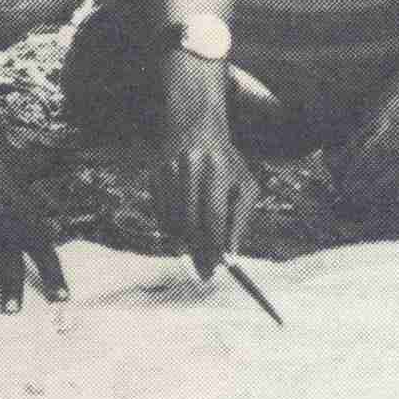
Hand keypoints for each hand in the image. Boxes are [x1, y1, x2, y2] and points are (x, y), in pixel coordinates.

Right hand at [0, 98, 68, 311]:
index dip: (55, 280)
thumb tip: (79, 154)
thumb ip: (53, 169)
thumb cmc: (6, 154)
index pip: (45, 256)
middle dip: (11, 292)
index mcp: (28, 218)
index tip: (62, 300)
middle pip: (10, 268)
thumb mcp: (35, 166)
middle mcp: (5, 230)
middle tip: (11, 312)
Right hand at [155, 55, 258, 277]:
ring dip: (183, 245)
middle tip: (205, 273)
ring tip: (194, 257)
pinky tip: (179, 240)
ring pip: (172, 221)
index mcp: (218, 168)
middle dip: (199, 251)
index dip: (215, 245)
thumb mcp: (244, 184)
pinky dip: (169, 232)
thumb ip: (241, 218)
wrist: (193, 124)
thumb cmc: (226, 162)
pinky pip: (159, 214)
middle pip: (191, 222)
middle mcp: (190, 169)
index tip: (218, 268)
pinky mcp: (153, 176)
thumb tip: (231, 254)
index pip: (214, 216)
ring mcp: (168, 172)